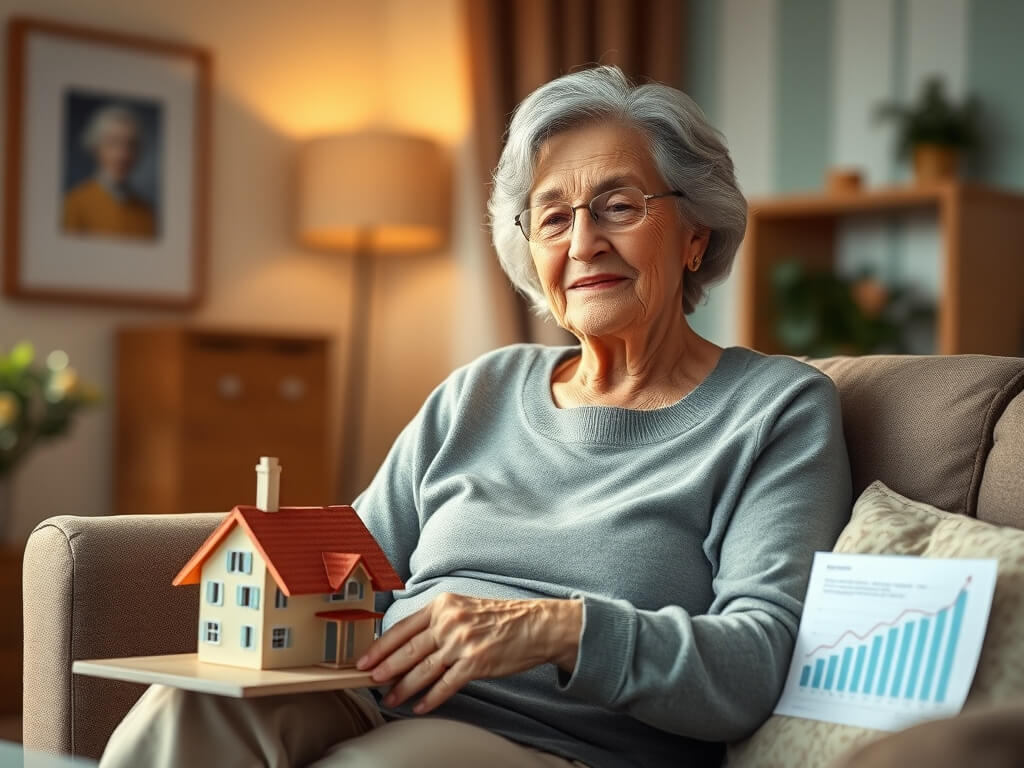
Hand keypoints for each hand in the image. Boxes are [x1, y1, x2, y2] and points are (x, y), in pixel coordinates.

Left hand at [356, 592, 581, 714]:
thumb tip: (408, 645)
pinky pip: (446, 684)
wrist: (535, 625)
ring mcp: (462, 642)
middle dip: (386, 669)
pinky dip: (431, 698)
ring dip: (404, 688)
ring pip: (424, 669)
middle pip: (408, 650)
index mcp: (443, 605)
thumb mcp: (464, 608)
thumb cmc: (500, 618)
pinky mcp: (476, 662)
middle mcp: (449, 621)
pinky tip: (420, 706)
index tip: (365, 660)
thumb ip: (437, 622)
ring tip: (391, 699)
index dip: (381, 646)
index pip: (403, 628)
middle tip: (370, 681)